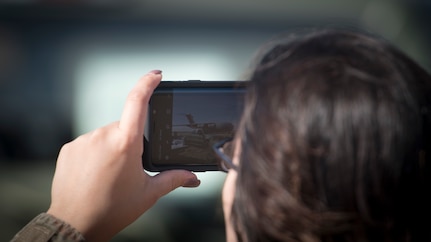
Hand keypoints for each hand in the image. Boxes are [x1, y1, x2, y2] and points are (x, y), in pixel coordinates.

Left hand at [47, 70, 199, 240]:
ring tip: (111, 174)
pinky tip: (96, 174)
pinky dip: (96, 153)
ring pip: (106, 135)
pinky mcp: (70, 149)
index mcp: (125, 143)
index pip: (137, 102)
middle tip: (130, 166)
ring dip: (113, 147)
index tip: (156, 75)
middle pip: (124, 126)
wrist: (75, 224)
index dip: (147, 83)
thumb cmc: (112, 209)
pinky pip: (89, 143)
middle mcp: (102, 136)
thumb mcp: (148, 193)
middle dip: (131, 140)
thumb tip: (193, 177)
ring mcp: (83, 141)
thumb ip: (173, 179)